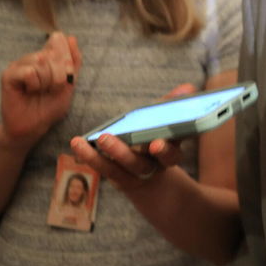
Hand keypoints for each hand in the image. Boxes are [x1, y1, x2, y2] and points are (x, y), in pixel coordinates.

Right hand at [0, 32, 81, 147]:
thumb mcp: (70, 83)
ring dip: (47, 82)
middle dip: (58, 76)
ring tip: (40, 91)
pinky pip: (29, 72)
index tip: (67, 77)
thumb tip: (71, 37)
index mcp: (47, 57)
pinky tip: (29, 92)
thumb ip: (74, 61)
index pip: (59, 40)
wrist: (35, 126)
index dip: (66, 59)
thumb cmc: (50, 106)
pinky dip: (35, 85)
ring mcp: (19, 64)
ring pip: (40, 61)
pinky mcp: (8, 75)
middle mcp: (32, 57)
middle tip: (51, 89)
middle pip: (52, 53)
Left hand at [67, 83, 198, 189]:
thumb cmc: (160, 137)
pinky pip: (104, 168)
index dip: (166, 151)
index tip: (157, 143)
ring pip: (118, 169)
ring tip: (88, 140)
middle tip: (107, 139)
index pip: (172, 155)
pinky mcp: (117, 177)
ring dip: (102, 155)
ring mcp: (133, 175)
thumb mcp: (169, 121)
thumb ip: (175, 105)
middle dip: (124, 153)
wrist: (154, 176)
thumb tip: (188, 88)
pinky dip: (90, 156)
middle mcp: (153, 168)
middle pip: (141, 164)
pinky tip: (77, 143)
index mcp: (171, 154)